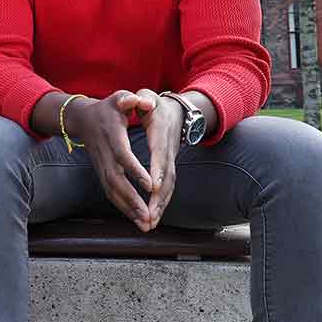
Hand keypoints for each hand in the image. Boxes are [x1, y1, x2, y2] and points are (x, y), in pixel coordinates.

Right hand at [68, 91, 155, 229]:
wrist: (82, 119)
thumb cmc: (107, 108)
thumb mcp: (119, 98)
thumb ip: (131, 99)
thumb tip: (145, 101)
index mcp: (111, 136)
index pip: (123, 156)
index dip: (135, 170)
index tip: (150, 185)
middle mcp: (104, 155)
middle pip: (116, 181)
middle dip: (132, 200)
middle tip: (148, 215)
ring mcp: (101, 166)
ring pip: (113, 191)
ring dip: (128, 209)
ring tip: (145, 224)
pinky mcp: (101, 174)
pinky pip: (111, 193)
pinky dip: (123, 208)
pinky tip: (136, 219)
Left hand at [141, 91, 182, 231]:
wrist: (178, 112)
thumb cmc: (158, 106)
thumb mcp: (150, 98)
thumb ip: (143, 100)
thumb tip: (145, 103)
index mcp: (162, 134)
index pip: (160, 153)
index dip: (158, 169)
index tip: (152, 186)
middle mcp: (169, 151)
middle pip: (167, 177)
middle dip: (159, 198)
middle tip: (150, 215)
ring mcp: (171, 161)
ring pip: (168, 186)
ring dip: (160, 206)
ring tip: (150, 223)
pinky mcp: (169, 168)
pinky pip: (166, 189)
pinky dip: (161, 204)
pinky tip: (153, 219)